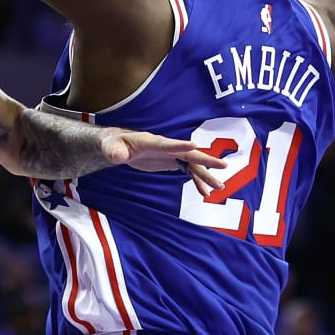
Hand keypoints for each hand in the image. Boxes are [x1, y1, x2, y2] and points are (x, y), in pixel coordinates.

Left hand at [98, 129, 226, 194]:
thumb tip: (118, 157)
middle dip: (205, 160)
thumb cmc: (113, 144)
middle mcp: (166, 147)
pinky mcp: (171, 161)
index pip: (168, 143)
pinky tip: (204, 192)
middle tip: (223, 167)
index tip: (194, 145)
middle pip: (189, 153)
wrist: (118, 145)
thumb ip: (115, 151)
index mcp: (152, 142)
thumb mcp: (111, 148)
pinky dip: (197, 181)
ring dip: (205, 175)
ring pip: (192, 164)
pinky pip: (188, 171)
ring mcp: (170, 154)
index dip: (180, 145)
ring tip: (219, 188)